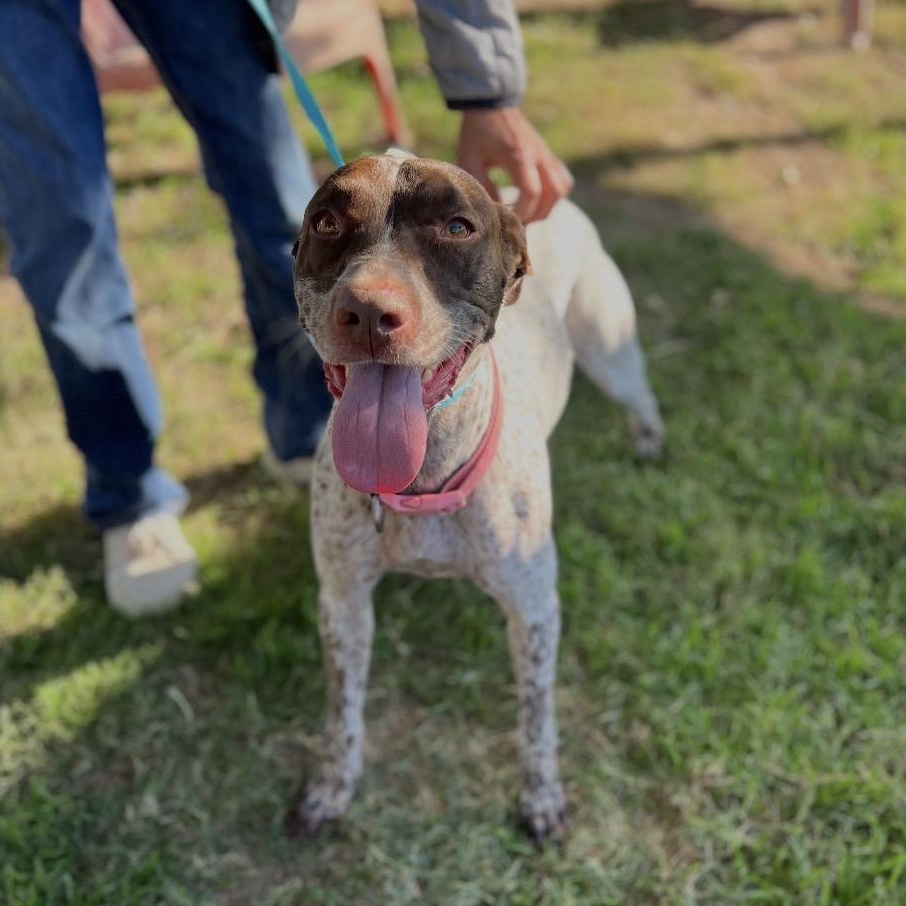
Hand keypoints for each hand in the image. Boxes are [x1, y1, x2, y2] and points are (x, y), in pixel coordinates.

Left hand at [457, 107, 573, 223]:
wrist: (491, 105)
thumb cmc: (477, 133)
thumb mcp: (470, 161)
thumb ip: (482, 187)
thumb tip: (494, 213)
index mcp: (519, 156)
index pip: (532, 193)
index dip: (522, 212)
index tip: (508, 219)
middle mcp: (539, 155)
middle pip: (551, 195)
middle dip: (535, 215)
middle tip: (516, 221)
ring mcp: (547, 155)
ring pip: (561, 190)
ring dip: (547, 207)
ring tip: (528, 213)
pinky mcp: (549, 155)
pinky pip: (563, 181)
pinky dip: (555, 195)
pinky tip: (538, 200)